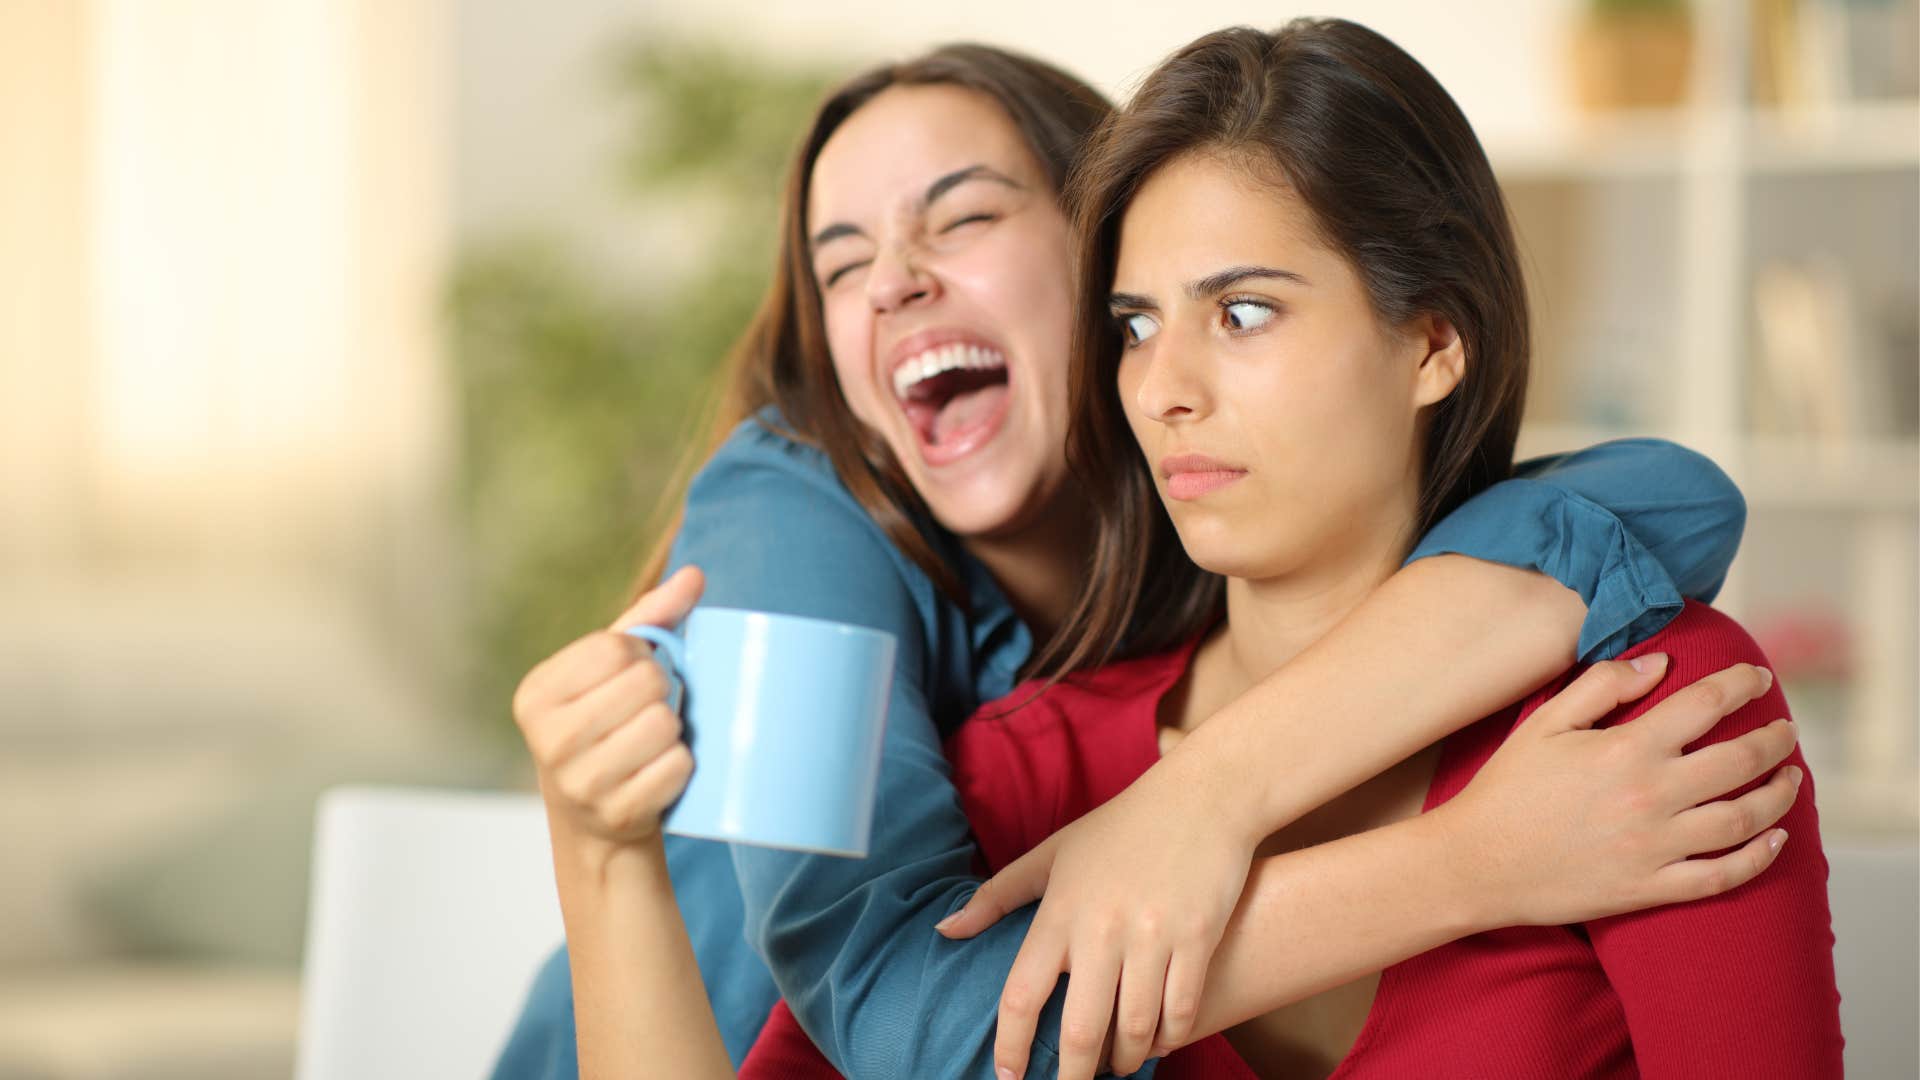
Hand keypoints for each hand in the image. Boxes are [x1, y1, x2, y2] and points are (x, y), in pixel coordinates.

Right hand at [511, 566, 704, 861]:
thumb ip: (650, 618)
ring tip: (654, 738)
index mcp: (536, 694)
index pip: (615, 647)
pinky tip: (659, 769)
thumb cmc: (606, 724)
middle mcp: (548, 739)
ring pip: (663, 724)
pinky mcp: (617, 814)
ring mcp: (580, 783)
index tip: (634, 672)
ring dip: (672, 728)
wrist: (594, 819)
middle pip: (646, 682)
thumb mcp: (610, 671)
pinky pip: (677, 767)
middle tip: (648, 708)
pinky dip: (681, 765)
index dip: (641, 654)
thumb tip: (695, 575)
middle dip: (661, 689)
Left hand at [937, 751, 1261, 1079]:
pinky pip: (1181, 1011)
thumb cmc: (1120, 827)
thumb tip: (946, 929)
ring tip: (1119, 1065)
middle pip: (1081, 1029)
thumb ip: (997, 896)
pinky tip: (1159, 1041)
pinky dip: (1169, 1037)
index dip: (1012, 1045)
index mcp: (1060, 911)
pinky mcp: (1197, 939)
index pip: (1022, 994)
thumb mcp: (1052, 853)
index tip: (1009, 1076)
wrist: (1201, 798)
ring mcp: (1152, 936)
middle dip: (1074, 1076)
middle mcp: (1102, 929)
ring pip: (1135, 1029)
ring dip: (1126, 1060)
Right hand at [1437, 653, 1799, 928]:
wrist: (1476, 863)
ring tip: (1790, 779)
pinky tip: (1775, 840)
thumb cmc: (1506, 789)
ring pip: (1743, 819)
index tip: (1757, 677)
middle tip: (1785, 730)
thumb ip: (1601, 687)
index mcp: (1625, 749)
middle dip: (1775, 739)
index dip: (1741, 684)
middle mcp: (1650, 796)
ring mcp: (1655, 847)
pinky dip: (1758, 858)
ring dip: (1778, 795)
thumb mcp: (1543, 724)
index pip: (1705, 705)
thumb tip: (1658, 665)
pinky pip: (1722, 876)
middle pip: (1740, 761)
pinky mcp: (1651, 888)